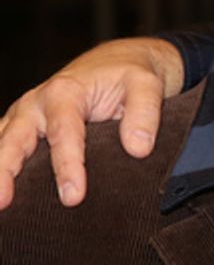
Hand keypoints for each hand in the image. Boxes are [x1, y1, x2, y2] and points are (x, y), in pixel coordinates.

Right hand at [0, 38, 183, 208]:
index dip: (67, 166)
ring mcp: (26, 116)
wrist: (120, 61)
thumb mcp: (146, 84)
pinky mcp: (24, 127)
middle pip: (14, 140)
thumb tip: (137, 149)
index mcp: (65, 92)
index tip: (73, 196)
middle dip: (6, 171)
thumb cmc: (131, 74)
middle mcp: (37, 103)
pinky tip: (3, 192)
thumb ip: (144, 113)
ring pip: (2, 144)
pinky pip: (4, 147)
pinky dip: (0, 166)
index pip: (64, 134)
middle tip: (3, 203)